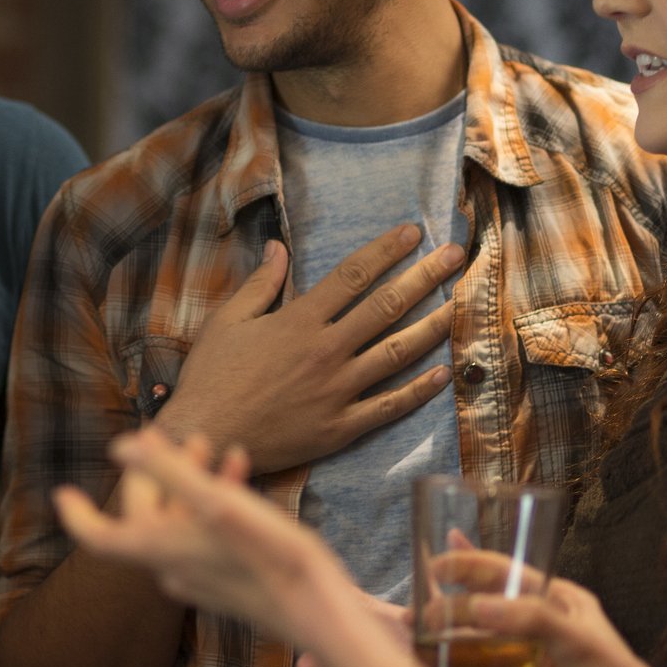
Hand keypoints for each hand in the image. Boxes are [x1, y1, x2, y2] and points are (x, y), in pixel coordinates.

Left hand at [56, 428, 342, 629]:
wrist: (320, 611)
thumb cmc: (269, 555)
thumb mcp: (217, 502)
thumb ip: (167, 472)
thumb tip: (119, 446)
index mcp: (160, 551)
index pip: (99, 536)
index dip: (78, 514)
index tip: (61, 493)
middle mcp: (172, 569)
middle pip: (146, 515)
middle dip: (157, 471)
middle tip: (177, 433)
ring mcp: (199, 578)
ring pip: (180, 520)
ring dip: (192, 481)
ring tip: (216, 446)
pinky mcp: (226, 581)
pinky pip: (206, 535)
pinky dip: (214, 502)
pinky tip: (240, 474)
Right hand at [157, 226, 462, 474]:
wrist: (206, 435)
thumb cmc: (210, 377)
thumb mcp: (226, 321)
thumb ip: (259, 284)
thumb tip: (278, 247)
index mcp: (298, 320)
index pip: (353, 275)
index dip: (386, 250)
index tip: (413, 231)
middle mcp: (326, 351)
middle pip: (386, 306)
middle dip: (425, 276)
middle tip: (455, 256)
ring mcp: (337, 390)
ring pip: (397, 352)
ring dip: (433, 326)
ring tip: (461, 305)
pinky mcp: (340, 427)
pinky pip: (389, 406)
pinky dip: (419, 390)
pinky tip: (443, 373)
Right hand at [430, 550, 657, 666]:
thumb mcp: (580, 642)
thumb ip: (532, 620)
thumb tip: (478, 607)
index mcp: (560, 599)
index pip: (508, 571)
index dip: (470, 564)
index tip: (436, 566)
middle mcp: (544, 623)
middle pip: (488, 603)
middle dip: (451, 601)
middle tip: (417, 610)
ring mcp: (534, 657)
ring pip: (483, 637)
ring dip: (451, 633)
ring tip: (418, 633)